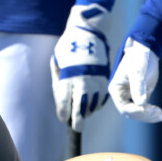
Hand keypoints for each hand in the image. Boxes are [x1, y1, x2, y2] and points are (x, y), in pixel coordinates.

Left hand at [50, 4, 111, 130]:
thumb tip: (61, 98)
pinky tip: (94, 104)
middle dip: (78, 120)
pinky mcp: (105, 76)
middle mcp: (82, 80)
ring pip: (93, 103)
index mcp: (67, 77)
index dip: (63, 113)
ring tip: (85, 114)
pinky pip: (103, 95)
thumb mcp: (57, 61)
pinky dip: (99, 102)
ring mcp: (95, 79)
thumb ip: (58, 80)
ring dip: (89, 111)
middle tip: (78, 128)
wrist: (88, 32)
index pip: (64, 102)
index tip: (64, 118)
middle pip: (80, 107)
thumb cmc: (68, 47)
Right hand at [108, 38, 161, 122]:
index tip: (148, 109)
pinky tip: (160, 114)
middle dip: (145, 115)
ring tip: (161, 115)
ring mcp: (132, 97)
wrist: (146, 51)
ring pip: (139, 113)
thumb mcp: (137, 71)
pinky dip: (152, 113)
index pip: (124, 108)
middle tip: (158, 114)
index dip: (136, 111)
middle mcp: (122, 96)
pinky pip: (145, 109)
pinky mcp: (141, 96)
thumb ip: (138, 87)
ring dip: (149, 116)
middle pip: (132, 113)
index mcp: (116, 90)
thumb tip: (141, 103)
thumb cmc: (138, 58)